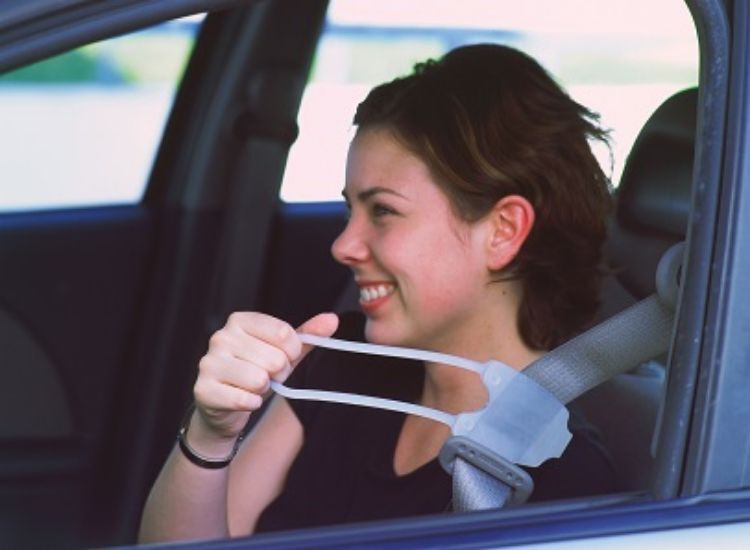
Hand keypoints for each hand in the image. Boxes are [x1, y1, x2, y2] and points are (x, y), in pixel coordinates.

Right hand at [191, 312, 338, 442]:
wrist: (223, 406)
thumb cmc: (255, 372)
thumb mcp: (283, 351)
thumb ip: (308, 335)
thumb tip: (332, 320)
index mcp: (239, 321)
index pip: (284, 334)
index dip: (292, 353)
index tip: (283, 358)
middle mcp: (221, 337)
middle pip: (274, 358)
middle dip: (277, 374)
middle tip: (265, 377)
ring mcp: (209, 363)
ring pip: (259, 380)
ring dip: (263, 389)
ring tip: (252, 387)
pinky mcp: (204, 389)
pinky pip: (245, 399)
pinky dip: (251, 404)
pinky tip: (243, 399)